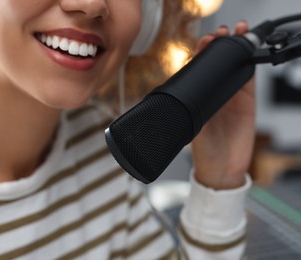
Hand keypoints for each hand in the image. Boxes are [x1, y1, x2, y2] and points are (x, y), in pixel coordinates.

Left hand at [191, 21, 255, 189]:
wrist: (222, 170)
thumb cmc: (203, 152)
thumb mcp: (192, 129)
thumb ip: (193, 112)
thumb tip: (190, 93)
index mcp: (196, 98)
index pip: (198, 70)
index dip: (200, 54)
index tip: (202, 43)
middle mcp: (213, 94)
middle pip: (217, 64)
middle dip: (219, 45)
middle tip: (220, 33)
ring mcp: (231, 97)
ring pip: (234, 66)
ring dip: (236, 49)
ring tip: (236, 33)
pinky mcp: (247, 102)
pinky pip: (248, 79)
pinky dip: (249, 64)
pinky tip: (248, 52)